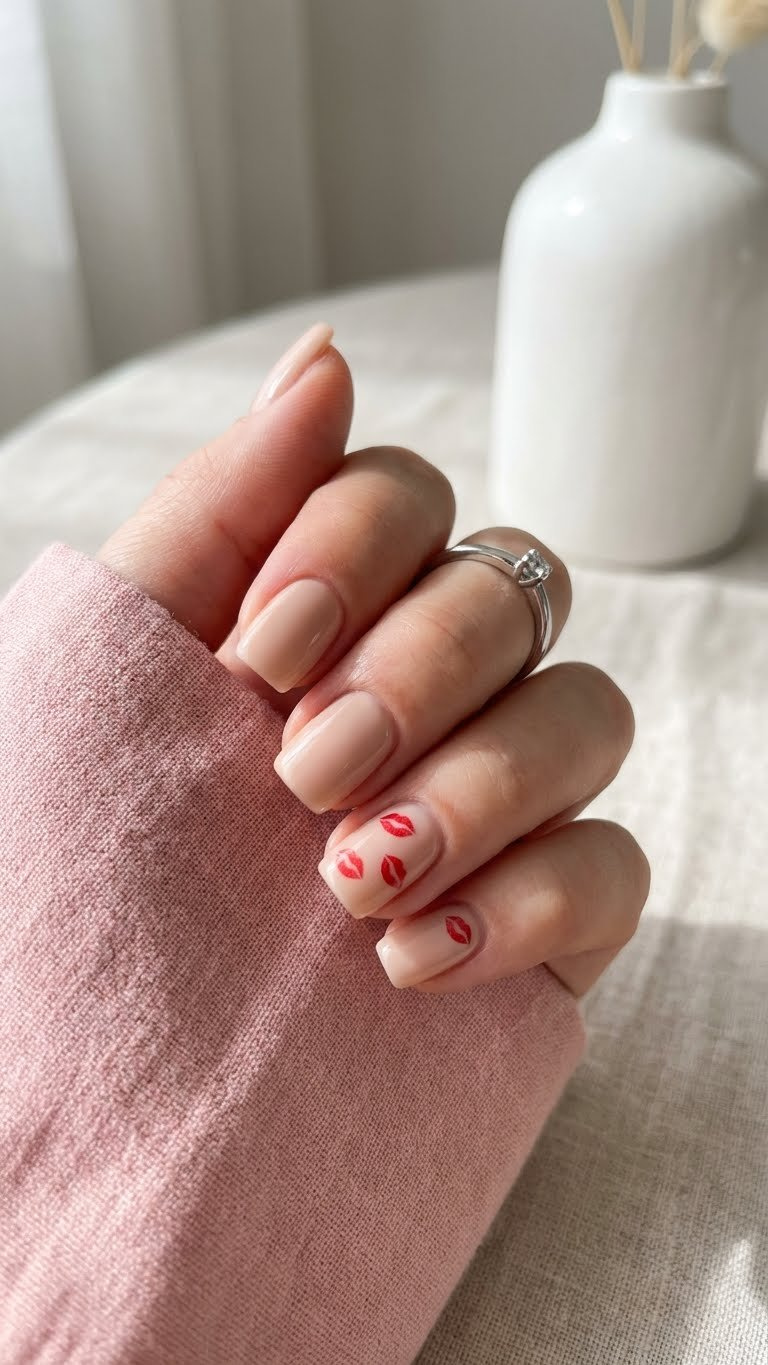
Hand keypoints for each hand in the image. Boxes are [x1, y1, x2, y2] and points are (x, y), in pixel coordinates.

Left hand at [100, 324, 648, 995]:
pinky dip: (530, 900)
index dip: (354, 547)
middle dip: (417, 671)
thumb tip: (323, 361)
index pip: (403, 498)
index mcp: (315, 621)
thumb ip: (218, 512)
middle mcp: (419, 694)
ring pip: (584, 714)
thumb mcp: (112, 675)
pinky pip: (616, 867)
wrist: (84, 1083)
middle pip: (510, 590)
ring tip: (353, 878)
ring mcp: (494, 804)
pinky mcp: (544, 922)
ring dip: (479, 783)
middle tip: (305, 776)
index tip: (260, 654)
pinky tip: (409, 961)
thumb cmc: (78, 869)